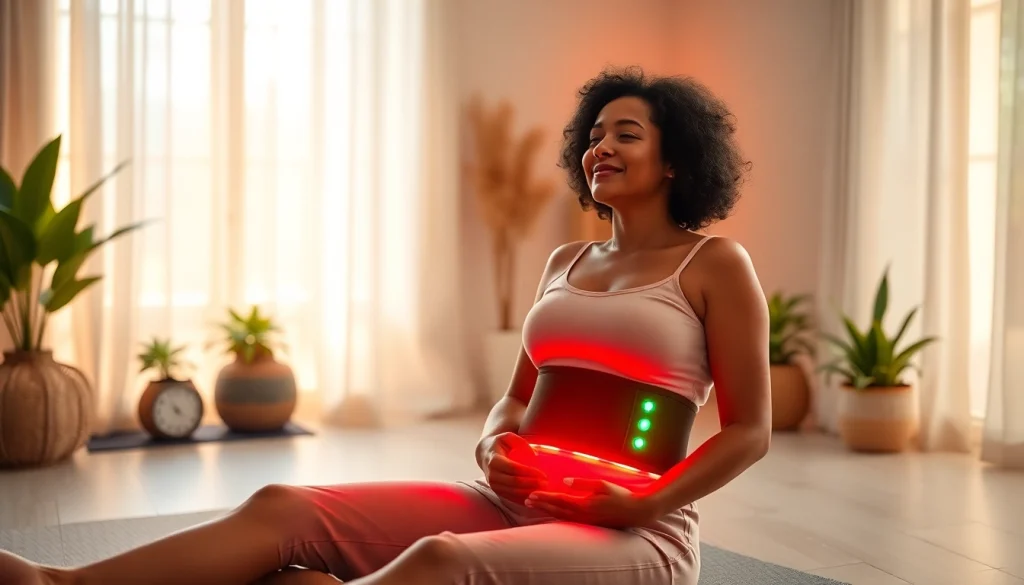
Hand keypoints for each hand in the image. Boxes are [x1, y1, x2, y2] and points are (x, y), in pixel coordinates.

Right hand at [480, 432, 547, 504]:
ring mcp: (493, 485)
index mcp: (494, 460)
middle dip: (532, 484)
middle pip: (514, 482)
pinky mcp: (496, 491)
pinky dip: (522, 498)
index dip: (530, 473)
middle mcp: (491, 475)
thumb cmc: (499, 443)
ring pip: (513, 492)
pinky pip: (511, 497)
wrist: (484, 454)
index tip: (543, 474)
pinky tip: (534, 496)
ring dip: (528, 492)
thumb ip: (521, 442)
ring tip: (543, 489)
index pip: (514, 469)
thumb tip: (534, 455)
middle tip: (546, 483)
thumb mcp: (508, 437)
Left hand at [525, 478, 660, 528]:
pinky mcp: (589, 522)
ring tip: (534, 505)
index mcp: (585, 504)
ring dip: (546, 510)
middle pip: (556, 510)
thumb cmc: (620, 496)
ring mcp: (585, 521)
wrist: (635, 512)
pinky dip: (556, 514)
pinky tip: (551, 511)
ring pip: (561, 516)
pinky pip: (568, 519)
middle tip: (527, 500)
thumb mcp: (602, 485)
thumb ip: (582, 483)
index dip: (544, 497)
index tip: (532, 494)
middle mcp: (582, 515)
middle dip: (541, 505)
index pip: (559, 500)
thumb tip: (565, 481)